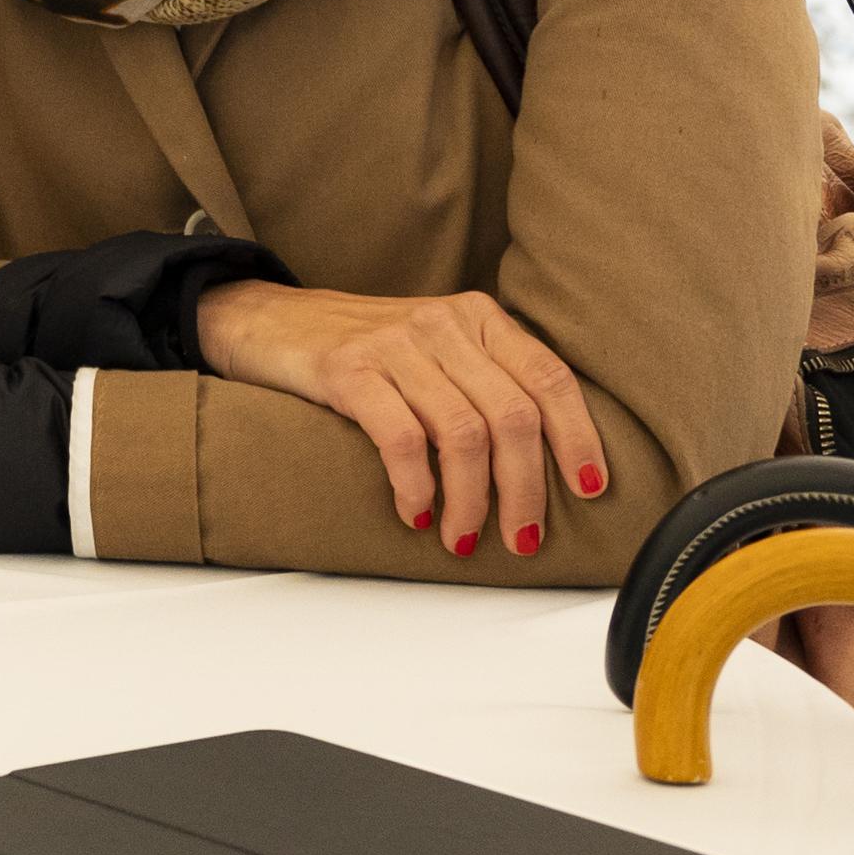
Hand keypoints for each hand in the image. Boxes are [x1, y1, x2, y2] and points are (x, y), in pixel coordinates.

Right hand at [194, 281, 607, 561]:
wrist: (265, 320)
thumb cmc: (360, 349)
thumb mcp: (433, 350)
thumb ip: (483, 382)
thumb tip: (541, 462)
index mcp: (477, 317)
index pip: (549, 378)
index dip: (578, 438)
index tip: (588, 491)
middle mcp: (443, 324)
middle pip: (512, 415)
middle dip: (525, 489)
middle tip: (521, 537)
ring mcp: (394, 344)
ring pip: (463, 434)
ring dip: (471, 500)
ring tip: (463, 537)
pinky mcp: (347, 369)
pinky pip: (402, 438)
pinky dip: (417, 486)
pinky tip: (416, 513)